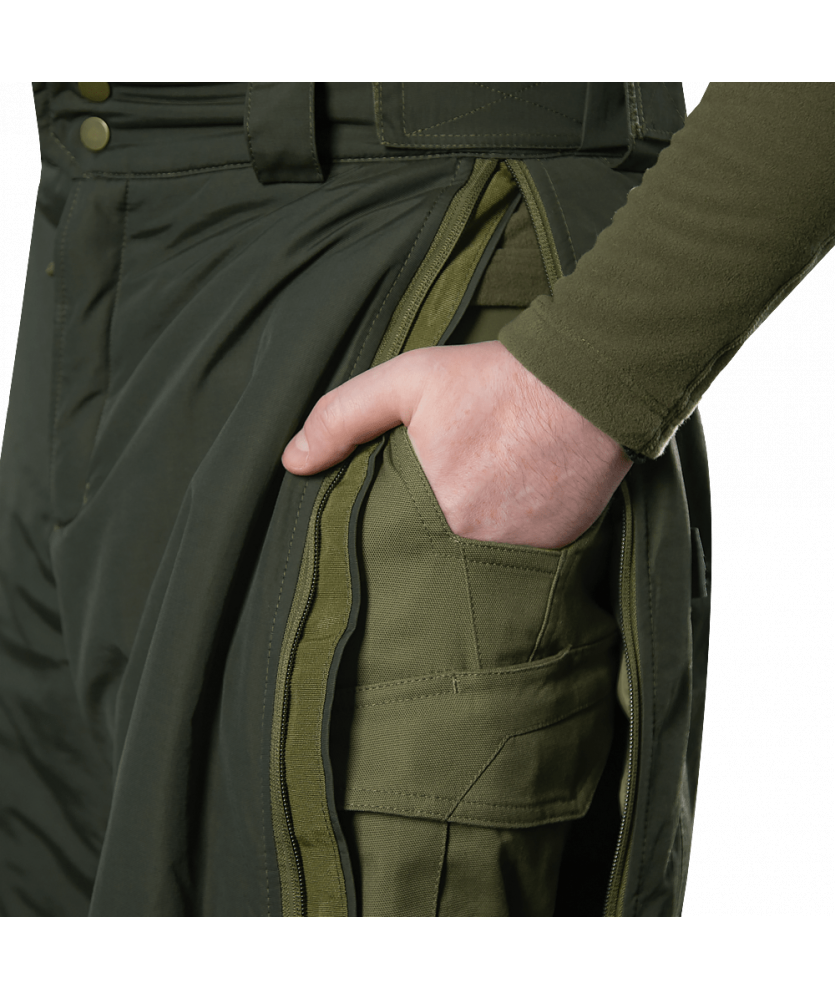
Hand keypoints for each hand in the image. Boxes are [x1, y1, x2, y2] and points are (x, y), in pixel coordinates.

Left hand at [281, 340, 631, 548]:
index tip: (377, 536)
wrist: (588, 383)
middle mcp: (472, 546)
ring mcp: (519, 555)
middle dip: (418, 559)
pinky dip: (507, 553)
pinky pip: (520, 566)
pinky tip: (504, 523)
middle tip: (419, 538)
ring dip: (463, 561)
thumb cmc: (496, 380)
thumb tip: (292, 461)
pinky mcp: (558, 552)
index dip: (378, 546)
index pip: (384, 551)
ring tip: (462, 533)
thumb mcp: (408, 380)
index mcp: (428, 510)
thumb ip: (343, 417)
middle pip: (429, 568)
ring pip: (475, 574)